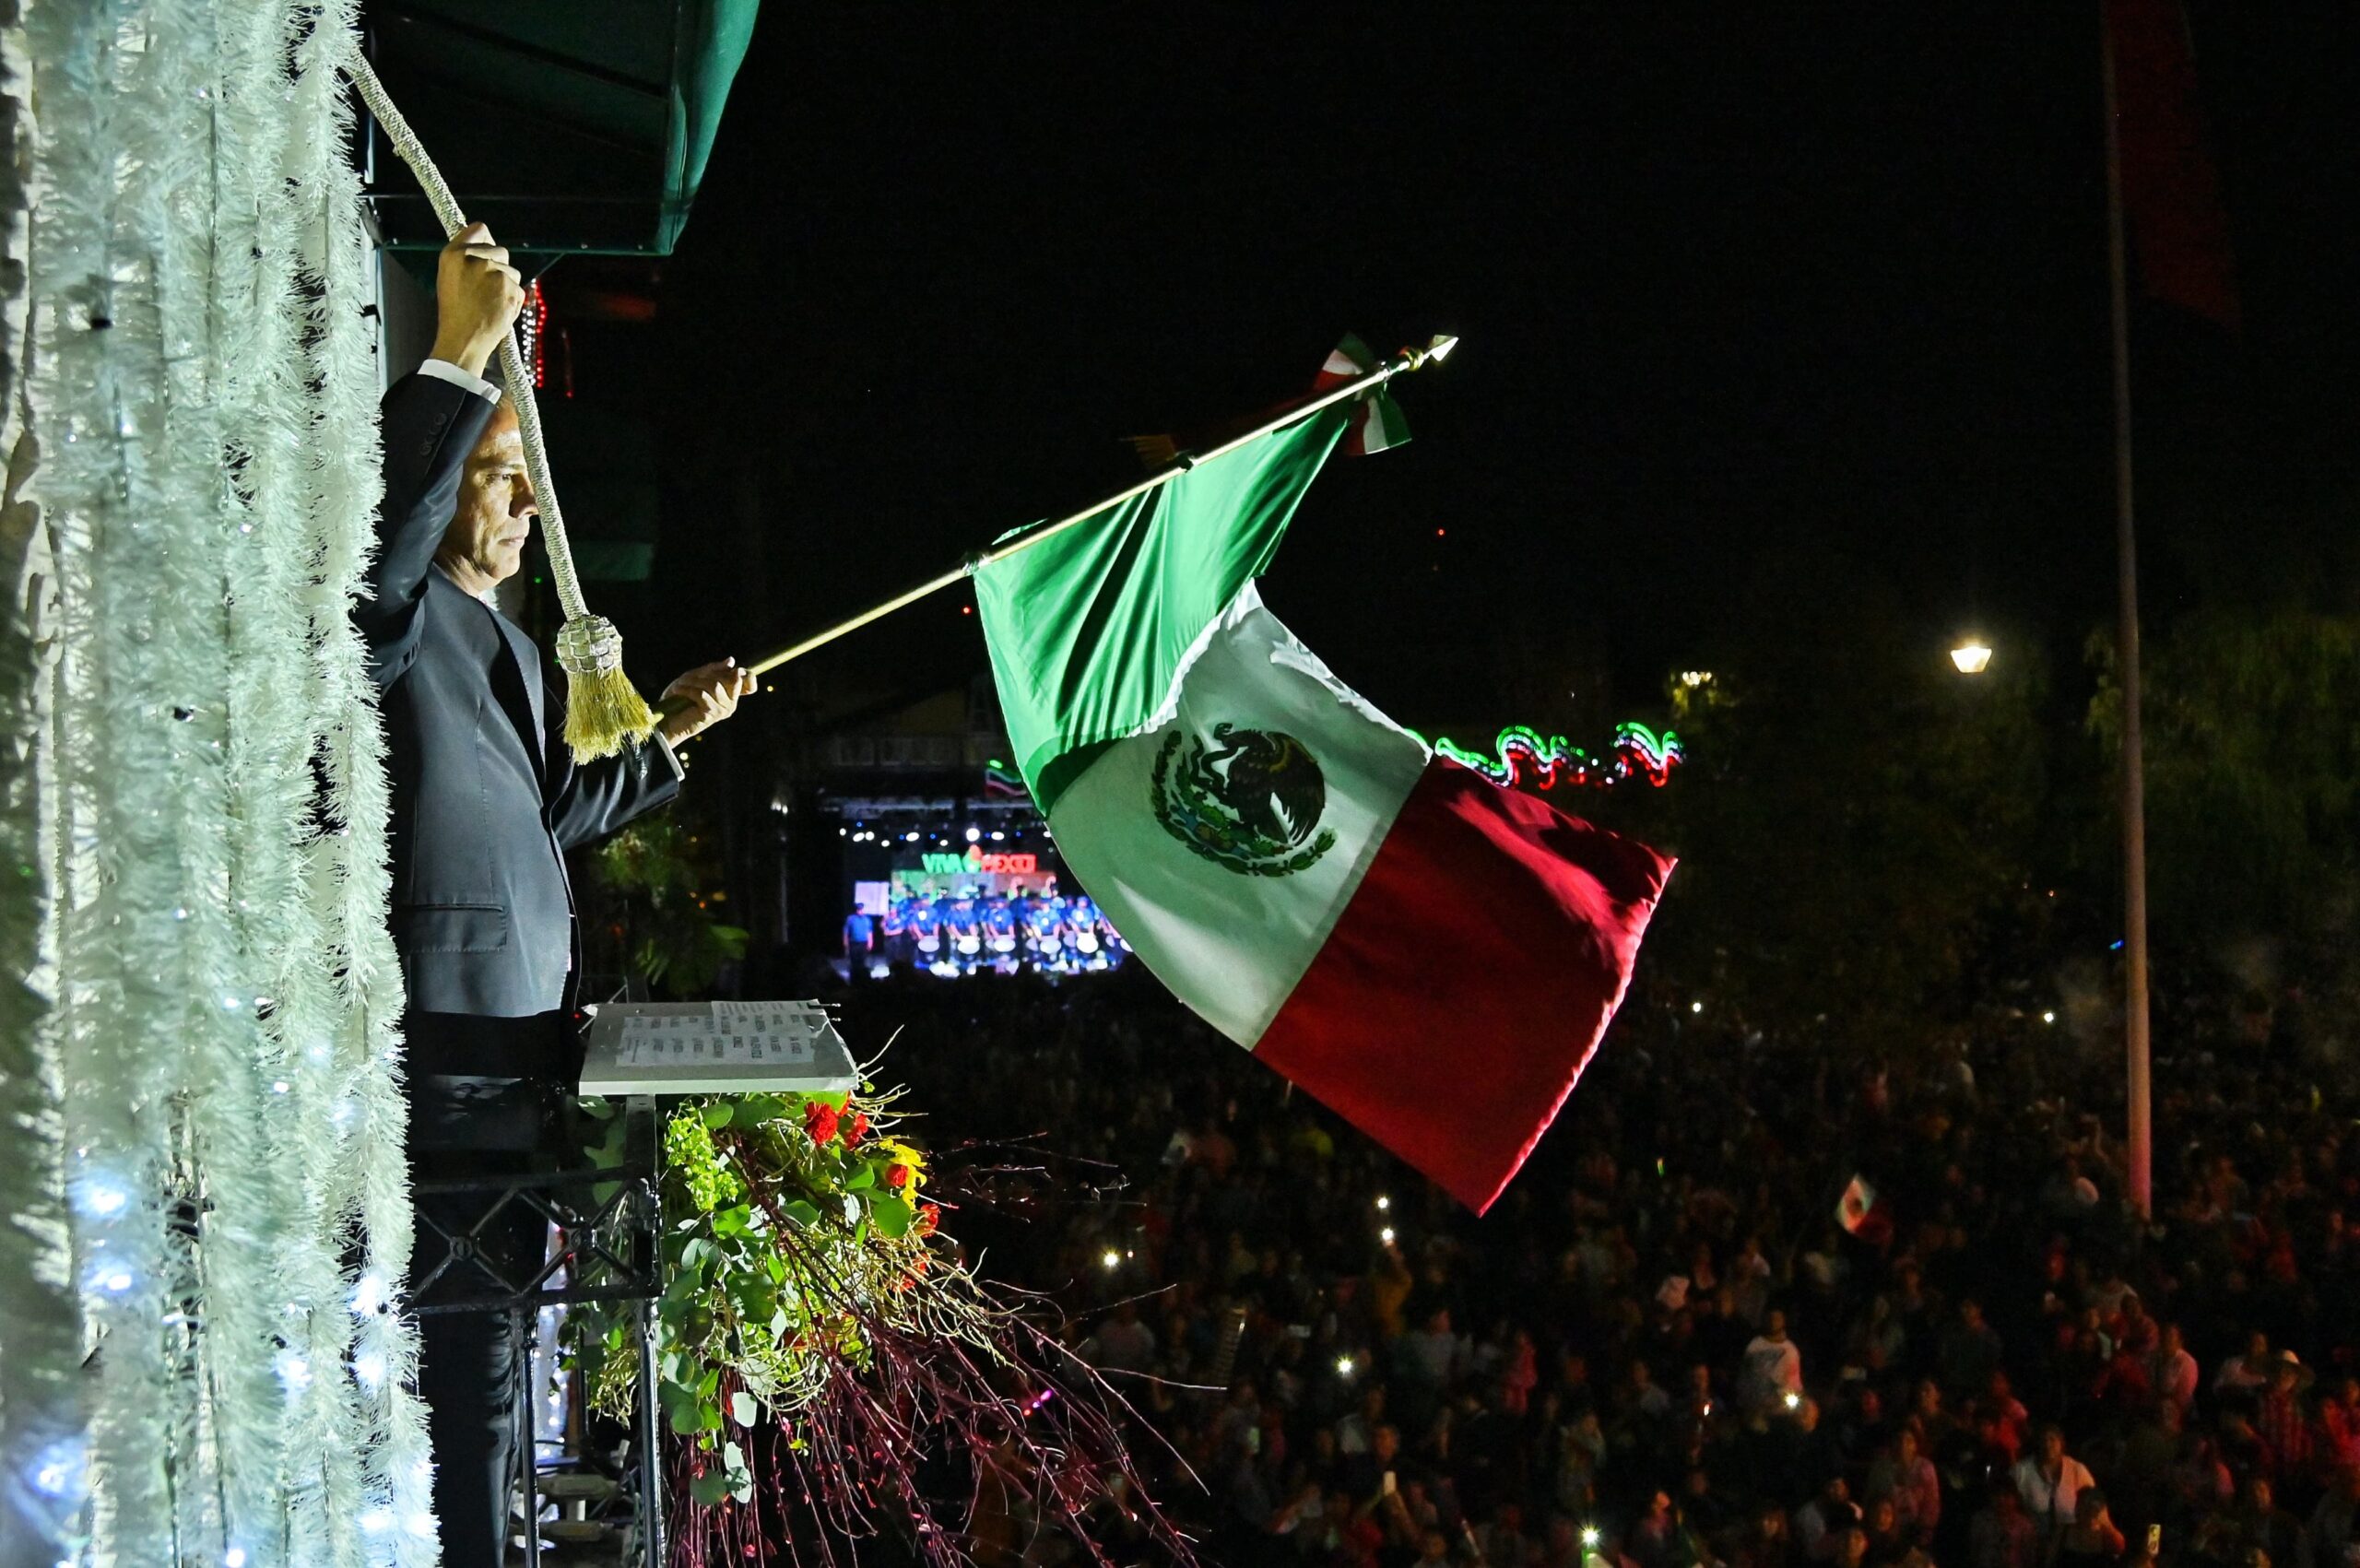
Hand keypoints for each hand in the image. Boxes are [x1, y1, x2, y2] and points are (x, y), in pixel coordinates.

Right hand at [429, 222, 523, 377]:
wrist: (464, 340)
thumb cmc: (455, 312)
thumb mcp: (450, 277)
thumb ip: (466, 259)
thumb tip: (486, 245)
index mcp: (453, 253)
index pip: (479, 229)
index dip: (486, 240)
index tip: (487, 250)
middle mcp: (474, 258)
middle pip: (501, 250)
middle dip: (499, 266)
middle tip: (485, 288)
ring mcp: (494, 272)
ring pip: (512, 270)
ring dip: (506, 284)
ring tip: (489, 301)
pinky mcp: (510, 287)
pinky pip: (519, 288)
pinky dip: (513, 299)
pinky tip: (499, 309)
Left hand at [657, 659, 758, 745]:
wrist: (667, 719)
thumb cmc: (681, 697)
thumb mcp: (696, 677)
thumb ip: (713, 669)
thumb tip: (731, 660)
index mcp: (730, 694)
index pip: (749, 682)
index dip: (748, 675)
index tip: (736, 671)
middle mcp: (731, 703)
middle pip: (731, 679)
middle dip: (708, 674)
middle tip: (688, 678)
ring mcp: (723, 710)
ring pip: (715, 686)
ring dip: (694, 681)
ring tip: (680, 684)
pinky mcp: (712, 714)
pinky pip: (703, 694)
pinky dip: (688, 689)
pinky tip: (678, 690)